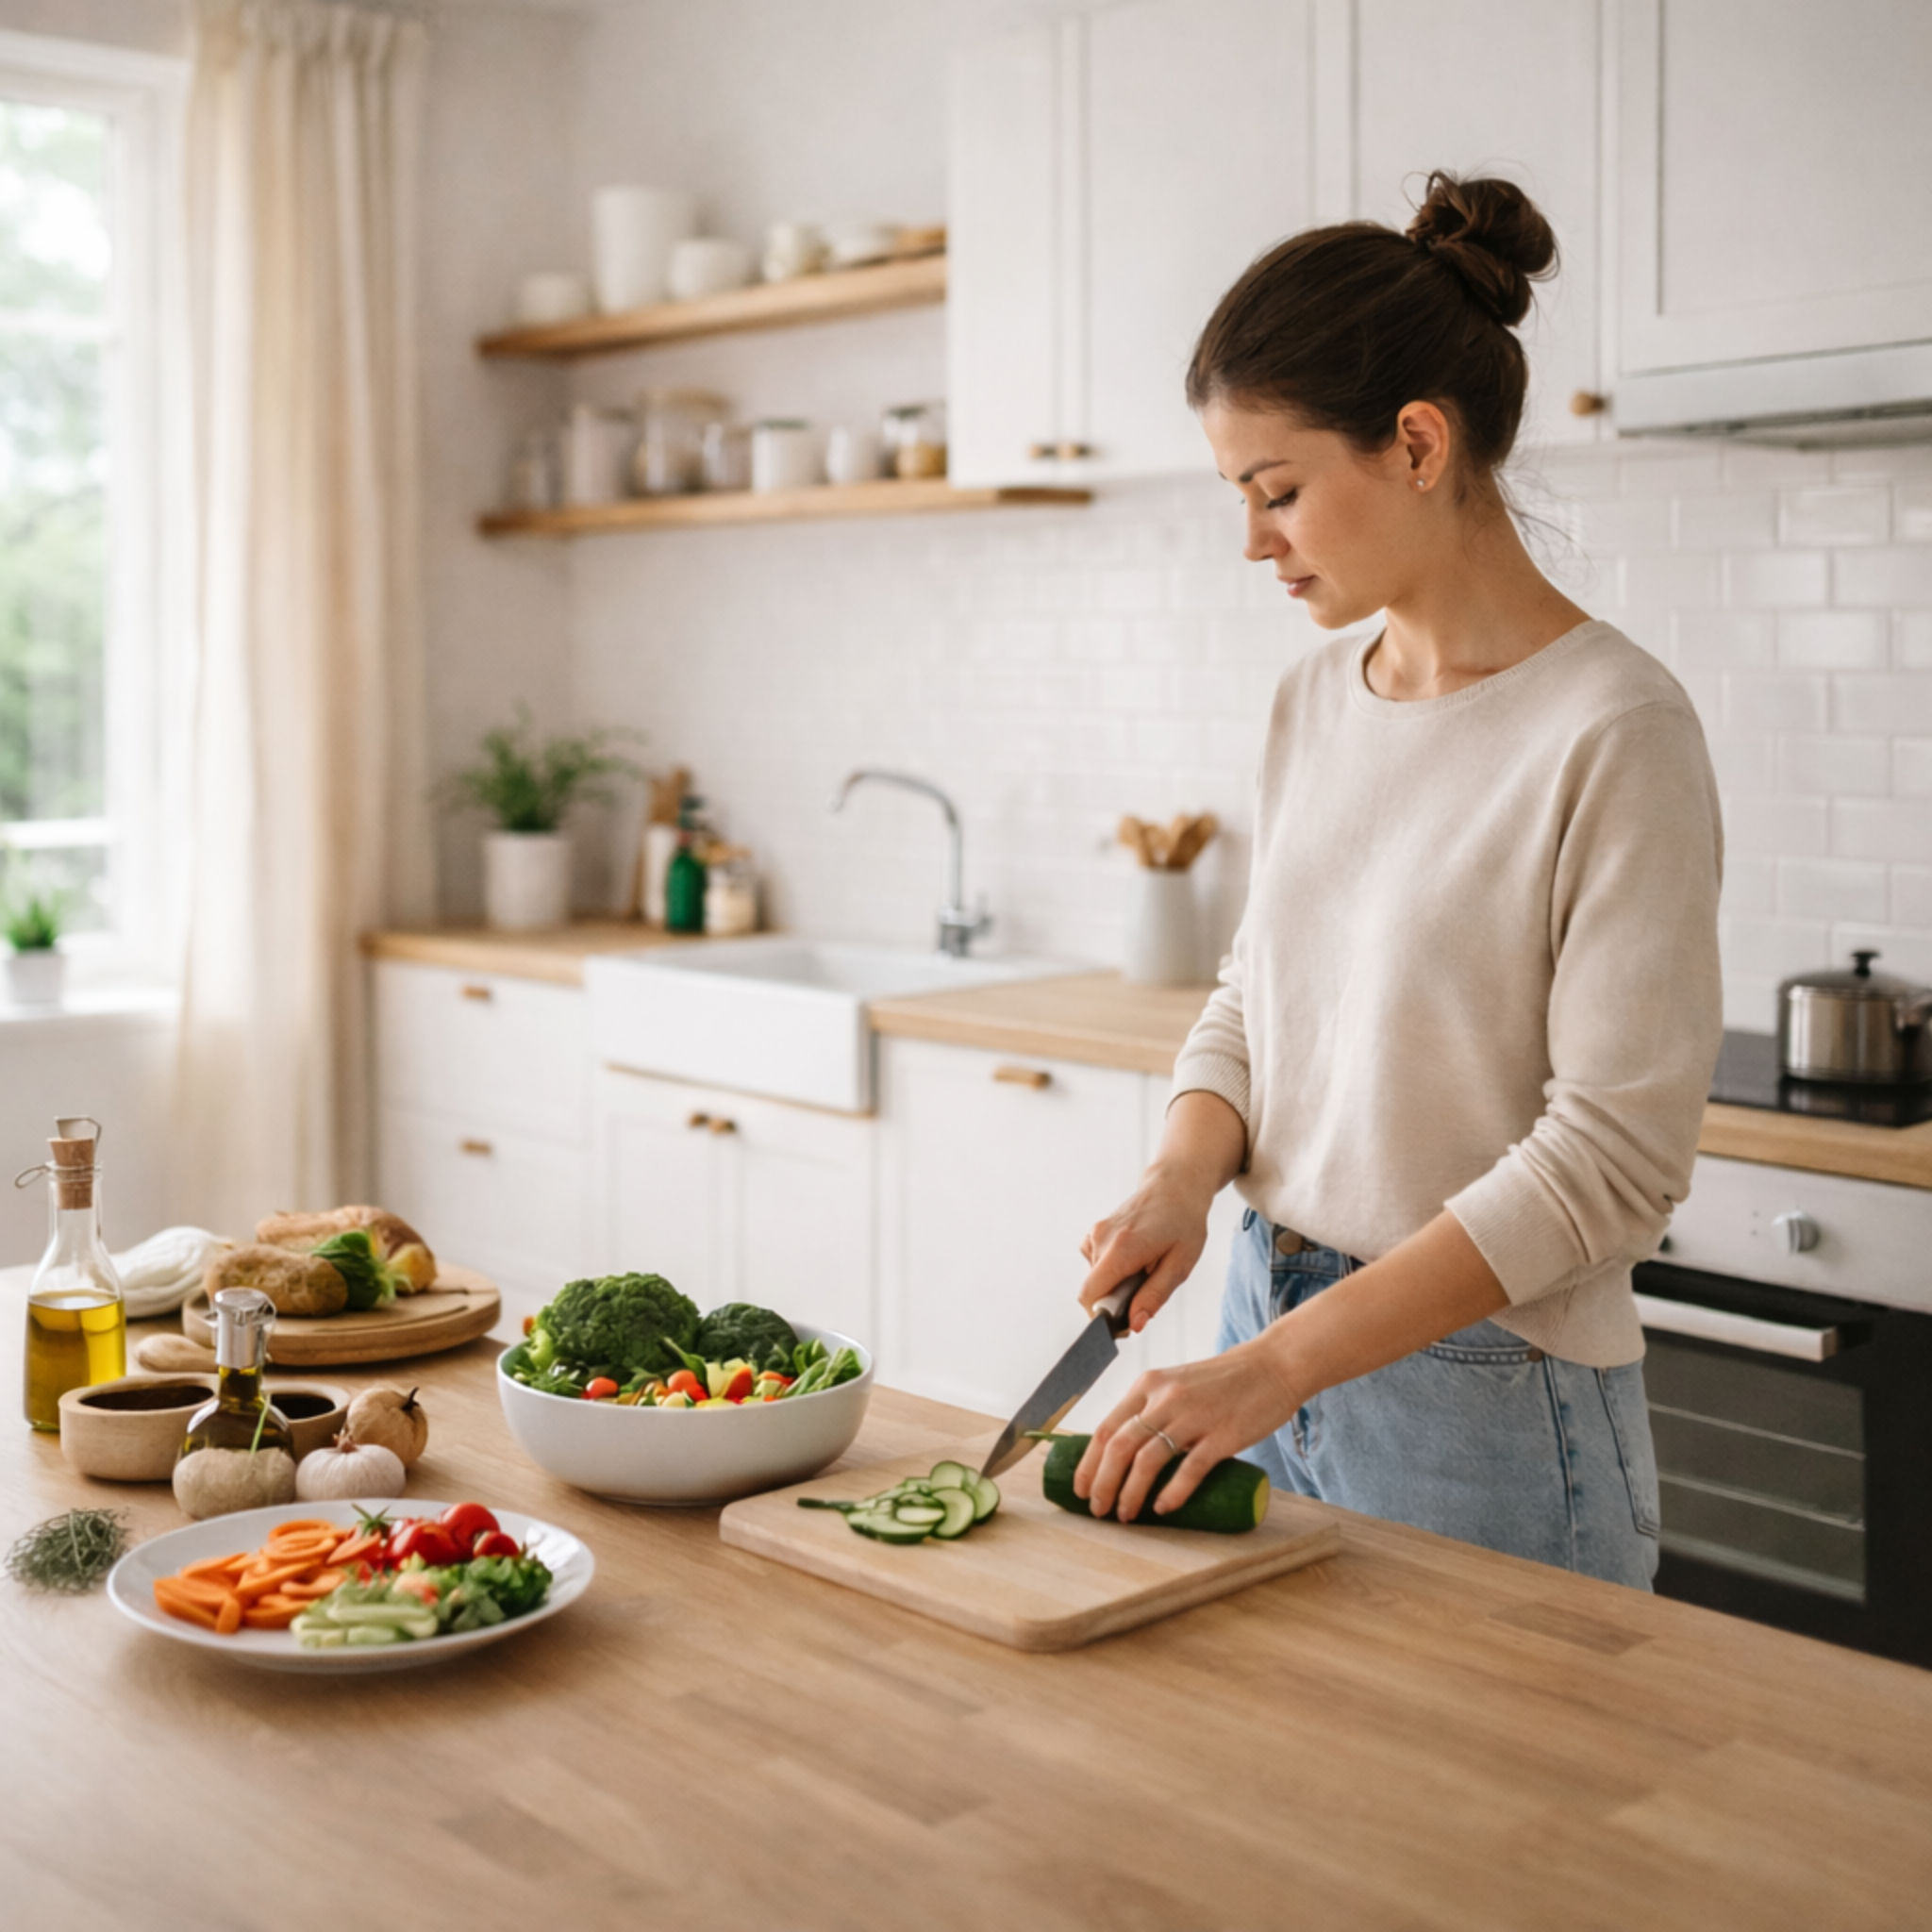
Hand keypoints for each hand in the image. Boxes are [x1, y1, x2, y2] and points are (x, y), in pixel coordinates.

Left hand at [1073, 1335, 1301, 1521]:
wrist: (1273, 1365)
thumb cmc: (1223, 1381)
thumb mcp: (1176, 1385)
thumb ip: (1152, 1409)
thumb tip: (1125, 1452)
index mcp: (1148, 1385)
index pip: (1105, 1428)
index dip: (1088, 1464)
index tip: (1081, 1490)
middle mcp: (1165, 1398)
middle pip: (1119, 1447)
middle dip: (1103, 1484)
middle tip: (1098, 1510)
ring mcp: (1194, 1416)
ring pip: (1148, 1460)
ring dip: (1131, 1493)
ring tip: (1126, 1515)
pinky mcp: (1223, 1435)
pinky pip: (1190, 1468)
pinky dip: (1173, 1493)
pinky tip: (1163, 1508)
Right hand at [1077, 1162, 1213, 1334]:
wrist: (1175, 1186)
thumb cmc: (1184, 1223)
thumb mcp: (1180, 1264)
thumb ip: (1155, 1295)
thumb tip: (1134, 1324)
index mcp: (1122, 1248)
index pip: (1090, 1295)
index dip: (1102, 1316)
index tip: (1125, 1321)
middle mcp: (1102, 1239)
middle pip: (1094, 1289)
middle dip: (1115, 1300)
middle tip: (1146, 1289)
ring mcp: (1095, 1233)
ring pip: (1095, 1278)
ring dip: (1115, 1283)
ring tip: (1144, 1268)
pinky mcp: (1095, 1231)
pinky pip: (1094, 1264)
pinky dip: (1111, 1269)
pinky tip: (1133, 1258)